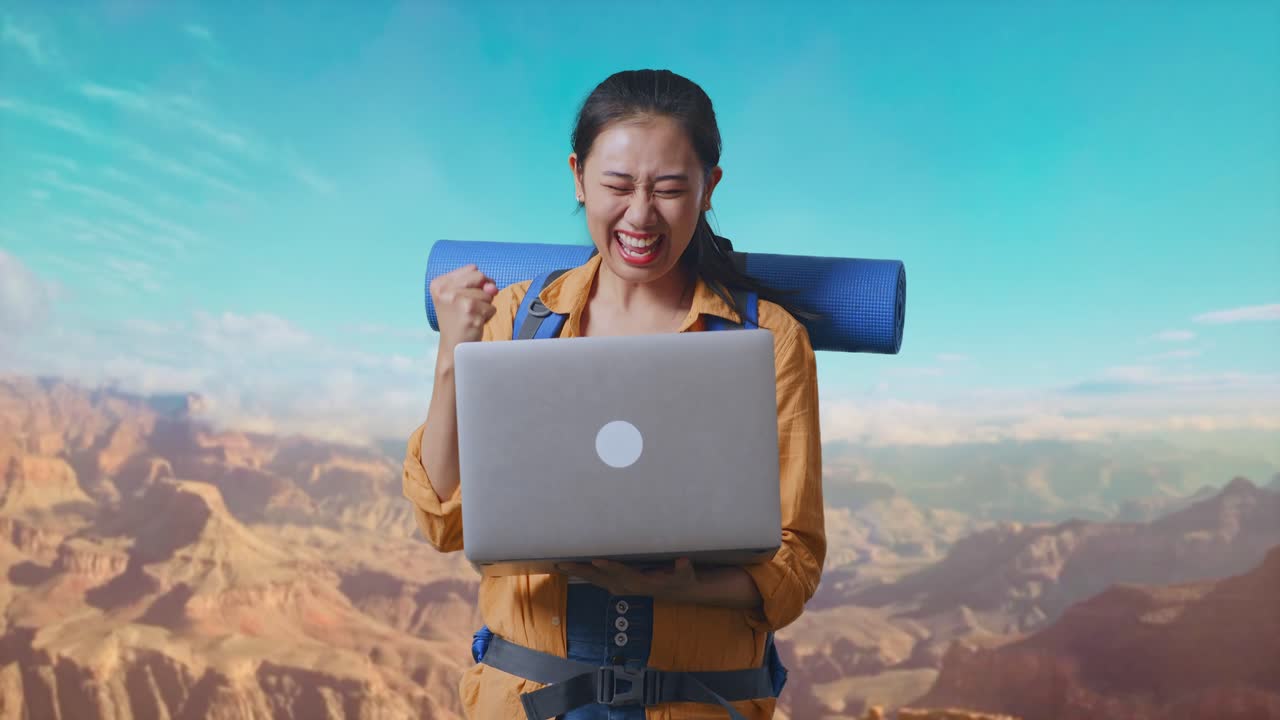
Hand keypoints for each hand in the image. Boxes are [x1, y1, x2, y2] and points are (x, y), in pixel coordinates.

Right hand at [430, 264, 498, 359]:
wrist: (453, 347)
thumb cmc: (459, 320)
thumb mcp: (460, 297)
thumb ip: (479, 285)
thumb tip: (493, 288)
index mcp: (439, 283)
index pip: (472, 268)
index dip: (478, 282)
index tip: (466, 297)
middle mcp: (444, 289)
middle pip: (480, 276)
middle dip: (482, 293)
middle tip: (469, 308)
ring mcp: (456, 299)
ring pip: (487, 294)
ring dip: (484, 307)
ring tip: (470, 317)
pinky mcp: (469, 311)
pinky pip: (491, 307)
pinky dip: (487, 316)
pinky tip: (474, 323)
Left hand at [557, 558, 698, 599]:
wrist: (678, 591)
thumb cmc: (681, 578)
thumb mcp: (686, 574)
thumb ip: (684, 569)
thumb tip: (683, 562)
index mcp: (641, 583)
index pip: (623, 574)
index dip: (610, 567)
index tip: (596, 560)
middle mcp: (627, 586)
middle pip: (602, 578)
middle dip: (583, 570)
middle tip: (564, 563)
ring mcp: (622, 587)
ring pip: (597, 580)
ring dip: (579, 573)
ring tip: (560, 564)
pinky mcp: (619, 585)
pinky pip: (598, 579)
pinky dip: (585, 573)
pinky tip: (574, 567)